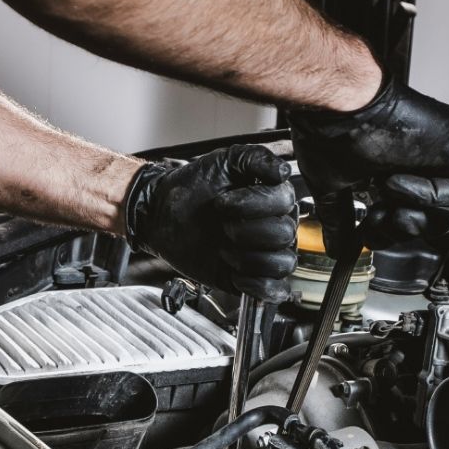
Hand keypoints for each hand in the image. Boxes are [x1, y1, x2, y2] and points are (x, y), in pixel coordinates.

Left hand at [124, 145, 297, 302]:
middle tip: (221, 225)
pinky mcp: (249, 278)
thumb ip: (255, 158)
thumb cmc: (193, 186)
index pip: (284, 202)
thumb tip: (282, 170)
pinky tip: (236, 274)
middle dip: (245, 230)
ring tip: (224, 249)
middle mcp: (274, 226)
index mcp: (273, 198)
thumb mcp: (223, 160)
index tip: (223, 202)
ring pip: (282, 264)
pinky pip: (274, 290)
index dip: (253, 203)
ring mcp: (263, 254)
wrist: (164, 212)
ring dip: (248, 258)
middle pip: (284, 235)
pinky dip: (258, 286)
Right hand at [289, 74, 448, 255]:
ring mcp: (443, 154)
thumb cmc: (332, 132)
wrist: (343, 108)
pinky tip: (399, 180)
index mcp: (394, 167)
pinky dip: (428, 195)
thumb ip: (341, 218)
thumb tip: (336, 247)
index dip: (391, 232)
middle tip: (380, 220)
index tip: (370, 231)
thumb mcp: (334, 187)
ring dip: (414, 213)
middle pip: (432, 220)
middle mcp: (421, 160)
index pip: (409, 216)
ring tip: (386, 193)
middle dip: (404, 228)